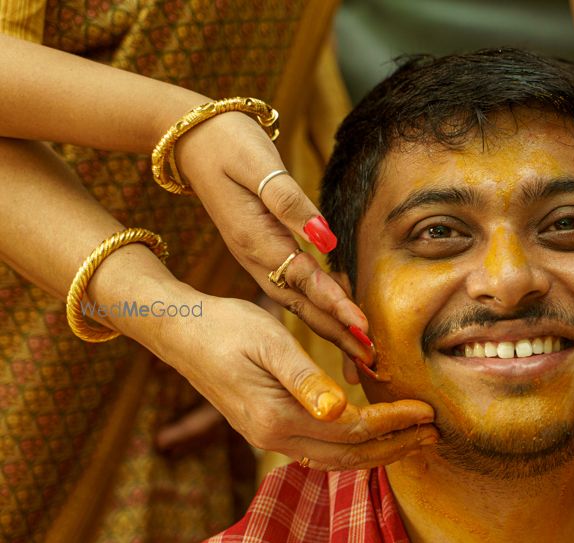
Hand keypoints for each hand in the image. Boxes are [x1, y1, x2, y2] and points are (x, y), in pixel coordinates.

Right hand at [149, 291, 437, 469]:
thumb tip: (343, 410)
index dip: (394, 423)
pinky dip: (354, 448)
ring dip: (379, 452)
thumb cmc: (226, 326)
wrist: (180, 332)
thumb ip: (306, 378)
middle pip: (350, 455)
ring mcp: (269, 439)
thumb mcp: (269, 342)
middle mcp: (274, 438)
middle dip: (396, 446)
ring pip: (336, 459)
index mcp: (278, 418)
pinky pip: (321, 451)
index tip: (427, 412)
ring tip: (414, 439)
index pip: (353, 429)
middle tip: (434, 433)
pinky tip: (372, 437)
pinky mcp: (267, 431)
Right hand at [174, 111, 375, 368]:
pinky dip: (315, 308)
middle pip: (302, 303)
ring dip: (328, 326)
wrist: (188, 138)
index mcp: (256, 239)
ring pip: (297, 301)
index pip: (304, 280)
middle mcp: (255, 256)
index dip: (334, 304)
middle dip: (336, 331)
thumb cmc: (227, 143)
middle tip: (369, 358)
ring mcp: (255, 258)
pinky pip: (291, 289)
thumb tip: (324, 239)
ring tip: (358, 349)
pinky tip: (334, 318)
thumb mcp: (257, 166)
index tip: (361, 328)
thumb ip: (289, 203)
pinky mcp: (258, 252)